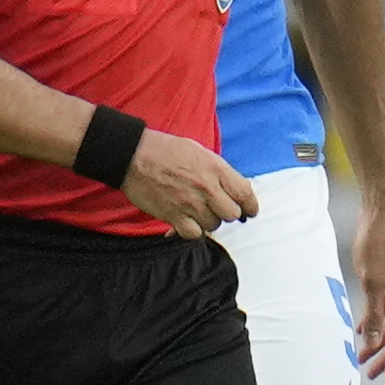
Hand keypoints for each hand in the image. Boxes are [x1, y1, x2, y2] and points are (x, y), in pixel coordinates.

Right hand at [121, 130, 258, 239]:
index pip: (245, 193)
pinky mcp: (174, 215)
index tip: (249, 210)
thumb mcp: (199, 152)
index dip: (250, 206)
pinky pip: (194, 234)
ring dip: (208, 220)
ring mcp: (190, 203)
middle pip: (232, 214)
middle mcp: (206, 187)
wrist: (133, 155)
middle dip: (227, 213)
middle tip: (217, 208)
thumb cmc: (164, 150)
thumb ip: (219, 171)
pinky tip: (186, 220)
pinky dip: (192, 230)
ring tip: (197, 209)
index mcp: (215, 168)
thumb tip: (233, 190)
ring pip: (214, 225)